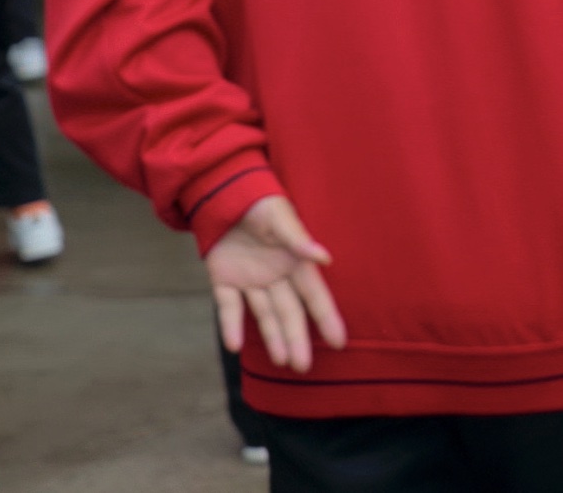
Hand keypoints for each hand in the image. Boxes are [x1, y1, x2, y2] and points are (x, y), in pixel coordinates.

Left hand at [208, 196, 346, 371]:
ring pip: (264, 315)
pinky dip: (230, 325)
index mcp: (295, 263)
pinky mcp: (224, 280)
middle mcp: (276, 277)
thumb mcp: (281, 218)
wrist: (223, 195)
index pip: (314, 296)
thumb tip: (324, 258)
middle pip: (289, 313)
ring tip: (281, 362)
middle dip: (296, 339)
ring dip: (271, 338)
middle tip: (302, 366)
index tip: (338, 342)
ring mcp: (250, 281)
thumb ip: (299, 240)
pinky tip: (233, 346)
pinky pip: (228, 307)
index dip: (326, 319)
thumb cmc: (261, 204)